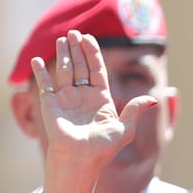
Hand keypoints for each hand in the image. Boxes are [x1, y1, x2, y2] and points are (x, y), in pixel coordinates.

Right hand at [30, 30, 156, 171]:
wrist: (81, 160)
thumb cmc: (103, 148)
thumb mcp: (125, 128)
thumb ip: (136, 110)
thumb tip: (154, 99)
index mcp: (101, 99)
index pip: (97, 71)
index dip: (94, 54)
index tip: (90, 38)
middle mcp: (83, 96)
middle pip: (80, 67)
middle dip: (78, 49)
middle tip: (75, 32)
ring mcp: (66, 99)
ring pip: (64, 71)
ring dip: (63, 55)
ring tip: (62, 38)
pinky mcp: (51, 105)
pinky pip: (45, 84)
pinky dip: (40, 72)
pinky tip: (38, 60)